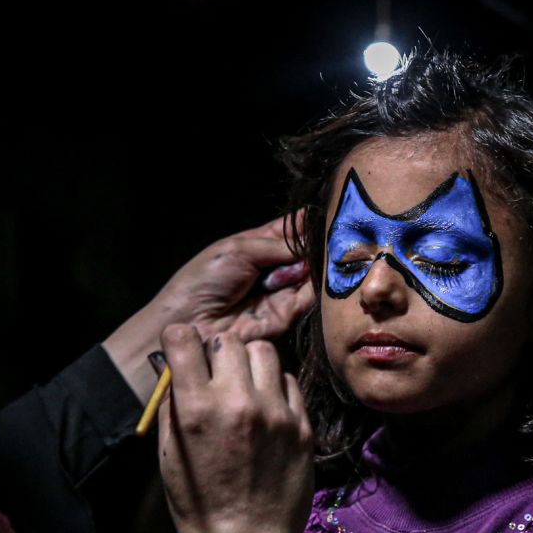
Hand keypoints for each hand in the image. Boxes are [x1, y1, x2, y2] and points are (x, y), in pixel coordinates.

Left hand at [104, 214, 316, 402]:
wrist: (191, 323)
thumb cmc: (204, 280)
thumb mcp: (238, 249)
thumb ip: (277, 245)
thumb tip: (314, 241)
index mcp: (259, 245)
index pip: (291, 229)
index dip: (310, 220)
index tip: (333, 209)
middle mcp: (274, 267)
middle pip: (308, 251)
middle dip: (323, 242)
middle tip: (341, 233)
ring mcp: (282, 291)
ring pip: (314, 274)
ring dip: (324, 263)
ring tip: (336, 251)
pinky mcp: (287, 315)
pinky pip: (310, 298)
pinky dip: (319, 286)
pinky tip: (326, 272)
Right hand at [157, 324, 313, 532]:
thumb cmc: (199, 502)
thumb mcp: (169, 453)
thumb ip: (173, 404)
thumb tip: (175, 368)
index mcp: (196, 409)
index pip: (184, 338)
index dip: (180, 340)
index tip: (184, 351)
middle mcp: (238, 402)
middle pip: (227, 341)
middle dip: (217, 354)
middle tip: (216, 376)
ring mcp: (275, 413)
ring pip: (264, 352)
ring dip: (250, 364)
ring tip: (244, 388)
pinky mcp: (303, 426)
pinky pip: (290, 381)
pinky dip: (276, 388)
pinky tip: (267, 409)